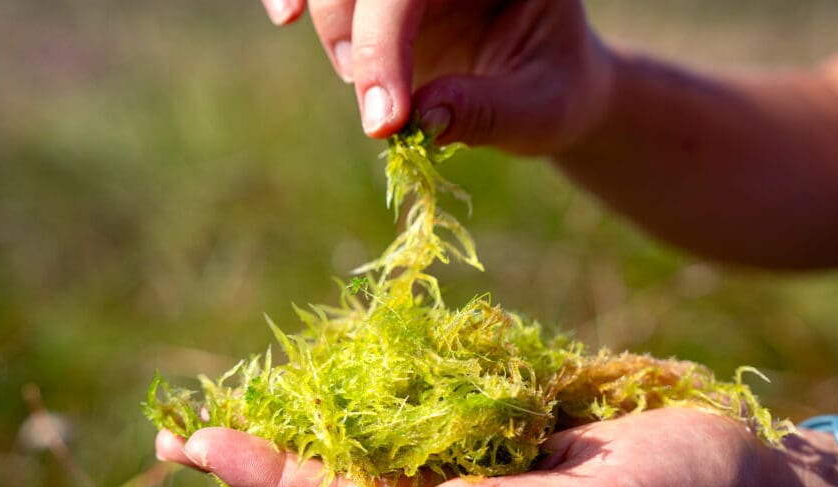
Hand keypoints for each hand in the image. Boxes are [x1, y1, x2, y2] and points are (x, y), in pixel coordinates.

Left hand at [155, 407, 837, 486]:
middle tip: (178, 431)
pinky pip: (423, 393)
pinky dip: (371, 378)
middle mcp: (457, 485)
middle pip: (338, 468)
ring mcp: (478, 447)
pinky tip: (334, 361)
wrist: (731, 467)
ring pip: (372, 430)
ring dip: (305, 413)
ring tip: (238, 393)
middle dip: (260, 450)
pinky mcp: (505, 412)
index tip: (195, 446)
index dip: (268, 476)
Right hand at [259, 0, 612, 153]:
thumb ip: (485, 111)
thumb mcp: (539, 110)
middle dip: (350, 34)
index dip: (384, 44)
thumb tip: (422, 119)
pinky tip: (285, 15)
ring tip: (363, 88)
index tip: (384, 119)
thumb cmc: (552, 92)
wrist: (550, 82)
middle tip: (380, 112)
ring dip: (332, 29)